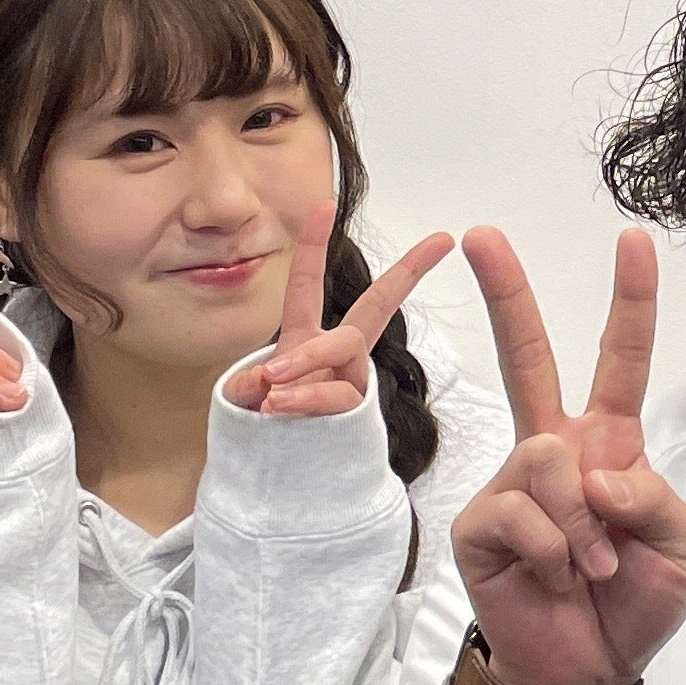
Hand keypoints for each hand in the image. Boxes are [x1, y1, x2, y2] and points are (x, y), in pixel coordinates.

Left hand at [226, 207, 456, 418]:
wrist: (286, 481)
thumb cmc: (267, 432)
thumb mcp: (247, 401)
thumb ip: (252, 386)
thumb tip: (271, 378)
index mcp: (306, 340)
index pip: (308, 284)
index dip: (314, 243)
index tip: (325, 203)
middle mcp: (336, 356)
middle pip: (375, 306)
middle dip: (408, 271)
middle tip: (439, 241)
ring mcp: (350, 382)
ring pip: (340, 350)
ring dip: (306, 363)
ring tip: (272, 391)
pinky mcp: (355, 413)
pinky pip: (333, 393)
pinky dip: (303, 398)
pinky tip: (278, 408)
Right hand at [449, 226, 685, 684]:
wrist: (591, 669)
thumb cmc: (636, 600)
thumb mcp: (681, 545)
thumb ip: (654, 498)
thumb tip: (599, 473)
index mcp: (608, 443)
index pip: (620, 360)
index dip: (630, 302)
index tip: (633, 241)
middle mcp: (554, 449)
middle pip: (528, 357)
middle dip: (506, 294)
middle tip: (480, 233)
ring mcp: (512, 482)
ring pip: (547, 459)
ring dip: (585, 526)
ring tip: (592, 568)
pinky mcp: (480, 522)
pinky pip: (523, 514)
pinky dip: (557, 553)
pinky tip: (556, 578)